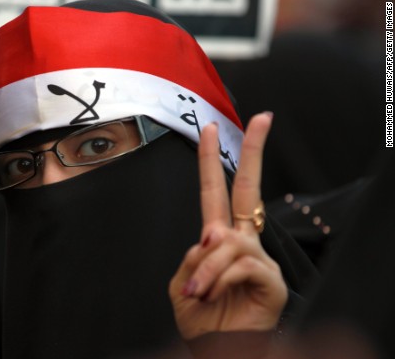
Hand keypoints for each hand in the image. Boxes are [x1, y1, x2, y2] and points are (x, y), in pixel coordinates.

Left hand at [169, 112, 286, 339]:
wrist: (214, 347)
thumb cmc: (200, 317)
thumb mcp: (183, 281)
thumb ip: (194, 256)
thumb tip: (214, 236)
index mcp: (217, 237)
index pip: (216, 192)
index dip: (212, 161)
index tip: (210, 128)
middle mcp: (241, 241)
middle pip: (248, 189)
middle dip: (254, 152)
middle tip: (263, 118)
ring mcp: (259, 258)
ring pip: (230, 241)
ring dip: (206, 268)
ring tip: (196, 292)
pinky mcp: (271, 279)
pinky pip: (241, 264)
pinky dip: (219, 279)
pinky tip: (212, 294)